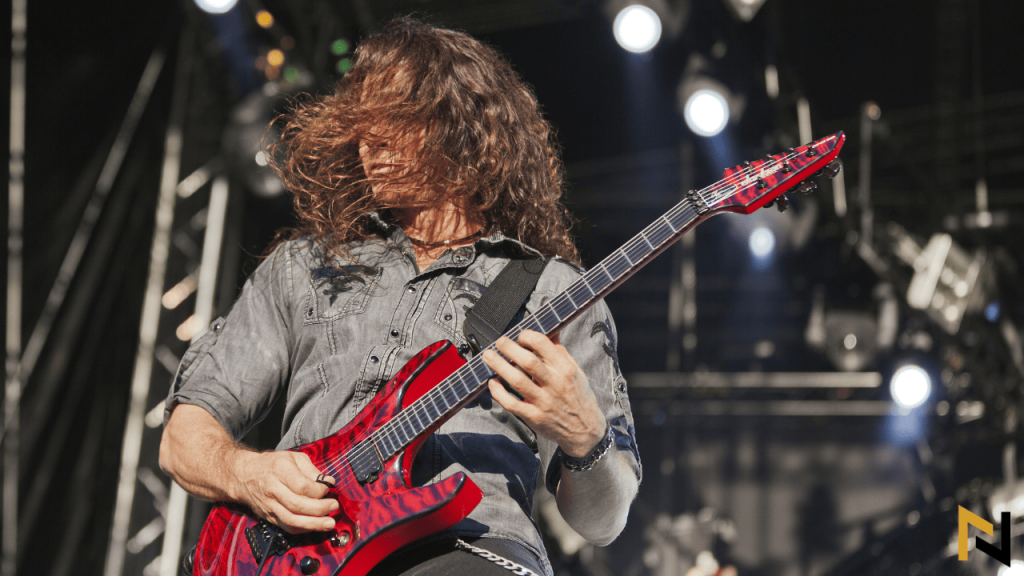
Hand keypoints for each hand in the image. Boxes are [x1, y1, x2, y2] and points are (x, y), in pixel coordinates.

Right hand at [231, 450, 338, 533]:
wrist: (243, 475)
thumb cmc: (271, 465)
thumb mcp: (293, 458)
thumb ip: (311, 469)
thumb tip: (328, 481)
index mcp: (280, 470)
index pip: (302, 486)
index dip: (319, 491)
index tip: (328, 489)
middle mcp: (273, 489)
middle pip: (297, 505)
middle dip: (319, 509)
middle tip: (334, 506)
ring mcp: (269, 505)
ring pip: (291, 520)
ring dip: (313, 524)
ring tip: (329, 523)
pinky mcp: (268, 516)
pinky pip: (286, 527)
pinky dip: (302, 529)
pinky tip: (314, 526)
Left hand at [482, 330, 605, 457]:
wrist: (584, 428)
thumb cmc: (577, 395)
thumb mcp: (574, 370)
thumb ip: (559, 351)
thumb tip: (549, 330)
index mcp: (565, 368)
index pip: (543, 344)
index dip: (527, 336)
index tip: (520, 336)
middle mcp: (555, 384)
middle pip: (527, 361)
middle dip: (508, 348)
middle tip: (499, 342)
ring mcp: (544, 402)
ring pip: (517, 380)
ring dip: (499, 366)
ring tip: (488, 356)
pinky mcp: (534, 417)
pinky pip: (512, 404)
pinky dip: (498, 392)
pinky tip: (493, 383)